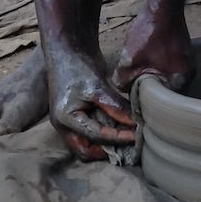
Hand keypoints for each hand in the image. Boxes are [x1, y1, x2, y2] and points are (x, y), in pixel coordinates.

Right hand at [45, 44, 136, 161]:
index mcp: (64, 119)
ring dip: (105, 146)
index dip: (118, 137)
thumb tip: (135, 124)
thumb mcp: (98, 87)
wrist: (67, 50)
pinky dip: (103, 136)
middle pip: (85, 151)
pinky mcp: (76, 119)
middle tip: (129, 144)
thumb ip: (115, 107)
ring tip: (125, 139)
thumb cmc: (77, 66)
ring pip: (87, 146)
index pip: (95, 136)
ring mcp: (68, 124)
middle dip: (107, 151)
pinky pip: (89, 136)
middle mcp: (63, 126)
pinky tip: (119, 130)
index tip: (137, 135)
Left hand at [114, 6, 193, 93]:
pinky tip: (150, 58)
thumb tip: (123, 90)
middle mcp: (189, 75)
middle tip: (135, 83)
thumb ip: (123, 80)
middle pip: (166, 92)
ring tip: (141, 69)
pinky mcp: (186, 54)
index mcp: (180, 81)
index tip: (134, 95)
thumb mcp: (129, 59)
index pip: (162, 103)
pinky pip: (172, 68)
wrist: (164, 7)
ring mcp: (190, 64)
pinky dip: (161, 67)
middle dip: (150, 88)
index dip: (146, 101)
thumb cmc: (150, 32)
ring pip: (168, 79)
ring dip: (155, 77)